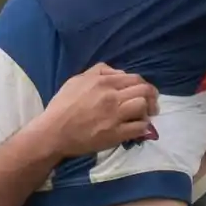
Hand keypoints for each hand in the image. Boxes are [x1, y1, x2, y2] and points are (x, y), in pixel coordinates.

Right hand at [38, 63, 158, 157]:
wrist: (54, 132)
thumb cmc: (63, 105)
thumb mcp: (77, 80)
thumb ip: (99, 71)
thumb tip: (120, 73)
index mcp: (103, 82)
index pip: (135, 78)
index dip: (144, 85)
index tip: (145, 92)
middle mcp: (112, 97)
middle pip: (144, 91)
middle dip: (152, 97)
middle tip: (151, 105)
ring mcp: (115, 116)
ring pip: (143, 107)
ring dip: (147, 111)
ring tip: (144, 116)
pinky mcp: (115, 134)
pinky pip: (139, 128)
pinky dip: (142, 127)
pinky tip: (138, 128)